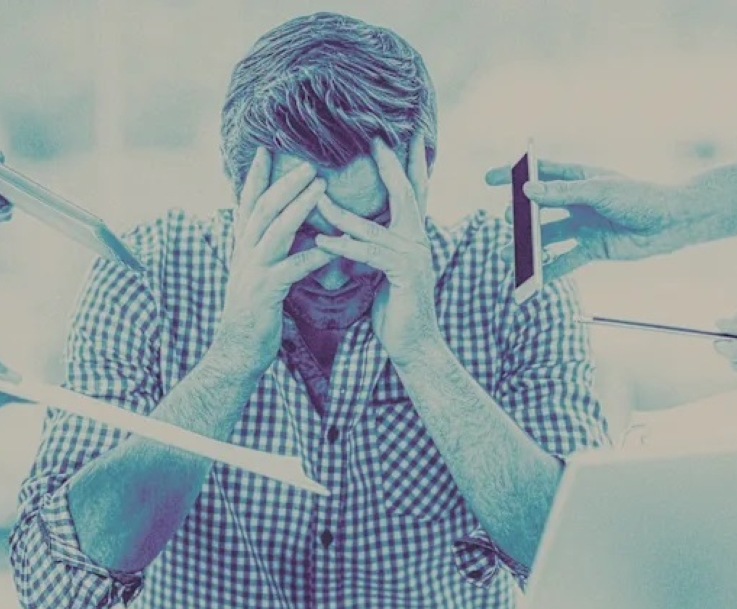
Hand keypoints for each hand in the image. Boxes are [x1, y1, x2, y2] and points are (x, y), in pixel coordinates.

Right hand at [211, 148, 334, 374]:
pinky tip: (333, 247)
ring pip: (275, 231)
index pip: (248, 204)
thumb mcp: (256, 274)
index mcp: (243, 247)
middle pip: (263, 209)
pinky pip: (292, 269)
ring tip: (321, 188)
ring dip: (298, 207)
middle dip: (285, 183)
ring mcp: (253, 272)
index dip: (256, 177)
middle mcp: (244, 253)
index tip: (266, 150)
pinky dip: (313, 256)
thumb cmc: (254, 313)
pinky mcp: (265, 293)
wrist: (237, 351)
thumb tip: (281, 228)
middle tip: (308, 162)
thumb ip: (266, 250)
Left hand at [314, 136, 439, 367]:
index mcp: (414, 236)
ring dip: (342, 211)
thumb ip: (376, 246)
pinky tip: (321, 241)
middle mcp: (419, 240)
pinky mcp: (403, 275)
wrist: (414, 346)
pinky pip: (368, 254)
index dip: (409, 162)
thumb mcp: (385, 270)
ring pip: (374, 225)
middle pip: (405, 193)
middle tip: (375, 137)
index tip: (404, 134)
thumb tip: (356, 229)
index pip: (413, 191)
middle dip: (390, 163)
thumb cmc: (396, 309)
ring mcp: (414, 256)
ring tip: (317, 195)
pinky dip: (344, 246)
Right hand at [484, 161, 690, 277]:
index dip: (513, 174)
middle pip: (539, 208)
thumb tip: (526, 191)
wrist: (671, 224)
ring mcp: (582, 225)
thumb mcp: (599, 191)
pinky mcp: (591, 248)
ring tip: (508, 256)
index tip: (489, 179)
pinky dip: (549, 270)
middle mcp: (576, 201)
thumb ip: (562, 192)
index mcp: (578, 177)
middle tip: (506, 221)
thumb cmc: (640, 198)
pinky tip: (533, 280)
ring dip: (528, 247)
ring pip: (547, 237)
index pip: (539, 173)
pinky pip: (564, 260)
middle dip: (519, 216)